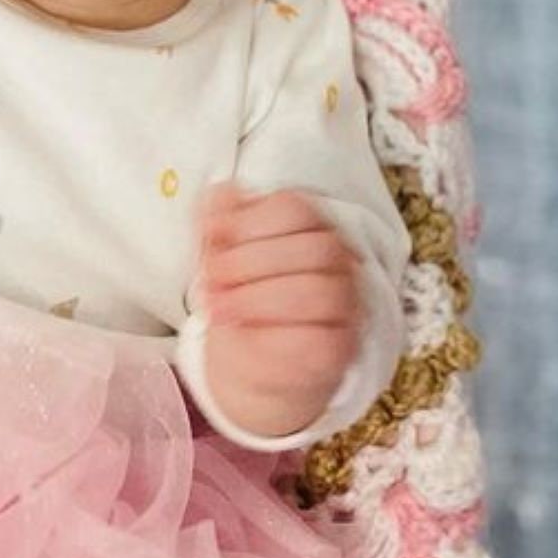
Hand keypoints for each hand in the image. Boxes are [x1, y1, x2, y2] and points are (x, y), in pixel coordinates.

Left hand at [196, 185, 361, 439]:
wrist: (255, 363)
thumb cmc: (245, 299)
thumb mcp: (222, 255)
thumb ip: (219, 221)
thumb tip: (220, 194)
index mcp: (312, 227)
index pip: (295, 207)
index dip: (247, 221)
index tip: (212, 237)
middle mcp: (338, 261)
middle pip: (313, 247)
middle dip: (249, 262)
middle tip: (212, 279)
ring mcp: (346, 305)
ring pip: (318, 292)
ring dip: (256, 299)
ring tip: (218, 309)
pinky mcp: (339, 347)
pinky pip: (317, 338)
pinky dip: (273, 335)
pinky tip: (244, 333)